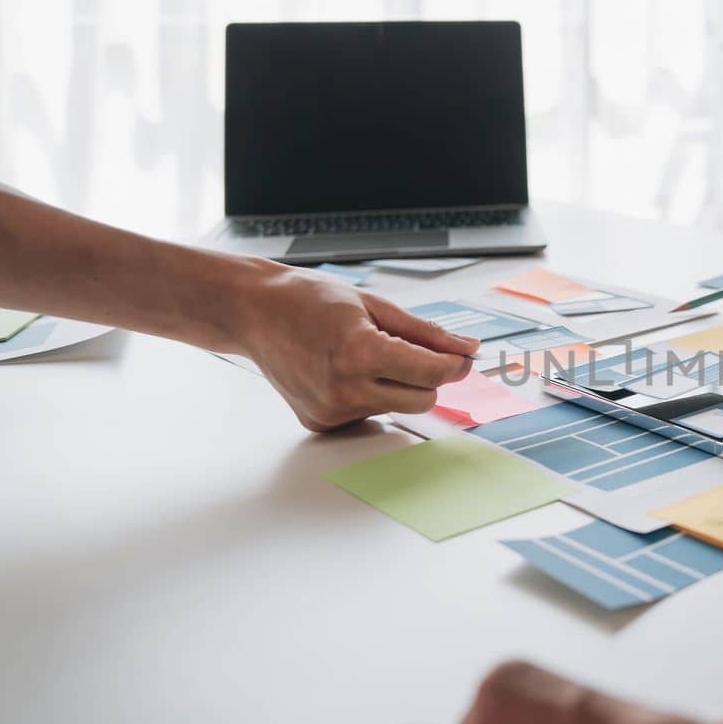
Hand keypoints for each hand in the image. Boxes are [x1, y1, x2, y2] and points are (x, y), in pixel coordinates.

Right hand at [229, 266, 477, 431]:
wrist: (255, 312)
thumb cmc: (309, 301)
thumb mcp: (374, 305)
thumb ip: (426, 333)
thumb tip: (467, 349)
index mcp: (360, 353)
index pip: (431, 374)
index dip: (453, 364)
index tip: (460, 355)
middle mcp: (344, 388)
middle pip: (422, 400)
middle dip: (427, 378)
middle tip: (410, 352)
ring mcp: (330, 411)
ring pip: (395, 407)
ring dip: (393, 385)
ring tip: (361, 355)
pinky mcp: (321, 423)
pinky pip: (368, 415)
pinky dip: (367, 396)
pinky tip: (342, 372)